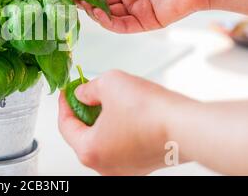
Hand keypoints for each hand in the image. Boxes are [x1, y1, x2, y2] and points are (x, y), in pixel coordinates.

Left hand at [58, 70, 190, 175]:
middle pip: (83, 135)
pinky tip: (124, 112)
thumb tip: (83, 93)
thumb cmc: (149, 111)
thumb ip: (89, 89)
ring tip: (106, 99)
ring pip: (103, 140)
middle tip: (85, 93)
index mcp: (90, 151)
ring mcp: (125, 168)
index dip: (65, 104)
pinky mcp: (142, 165)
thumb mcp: (108, 84)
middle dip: (83, 112)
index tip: (68, 91)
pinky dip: (117, 129)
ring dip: (100, 120)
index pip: (65, 126)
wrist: (186, 125)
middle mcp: (105, 166)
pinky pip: (121, 145)